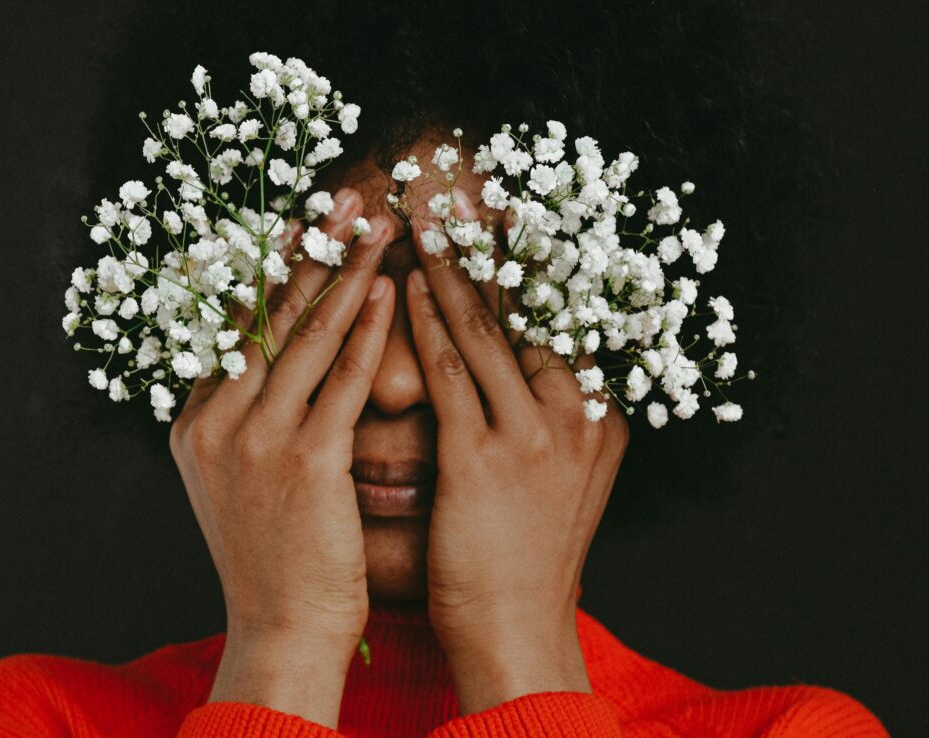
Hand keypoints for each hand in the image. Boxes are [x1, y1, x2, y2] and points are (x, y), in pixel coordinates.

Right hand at [168, 189, 396, 727]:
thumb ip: (247, 419)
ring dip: (345, 273)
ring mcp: (255, 439)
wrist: (280, 628)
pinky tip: (387, 291)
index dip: (272, 267)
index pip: (234, 325)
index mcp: (195, 422)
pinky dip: (366, 330)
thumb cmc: (273, 556)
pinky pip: (342, 380)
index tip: (303, 221)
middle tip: (344, 198)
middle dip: (310, 250)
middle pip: (267, 314)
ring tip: (374, 226)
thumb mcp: (239, 479)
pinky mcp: (304, 461)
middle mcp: (215, 421)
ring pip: (305, 335)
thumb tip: (277, 363)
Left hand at [404, 192, 628, 714]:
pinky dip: (427, 322)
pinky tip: (405, 288)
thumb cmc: (527, 554)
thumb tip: (526, 365)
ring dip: (451, 271)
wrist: (518, 627)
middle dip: (493, 250)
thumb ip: (552, 418)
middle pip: (531, 308)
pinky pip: (451, 371)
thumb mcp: (560, 477)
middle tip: (463, 197)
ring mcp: (536, 434)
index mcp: (600, 415)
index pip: (565, 319)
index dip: (535, 264)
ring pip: (488, 329)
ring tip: (426, 224)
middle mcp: (579, 413)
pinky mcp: (485, 457)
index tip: (510, 215)